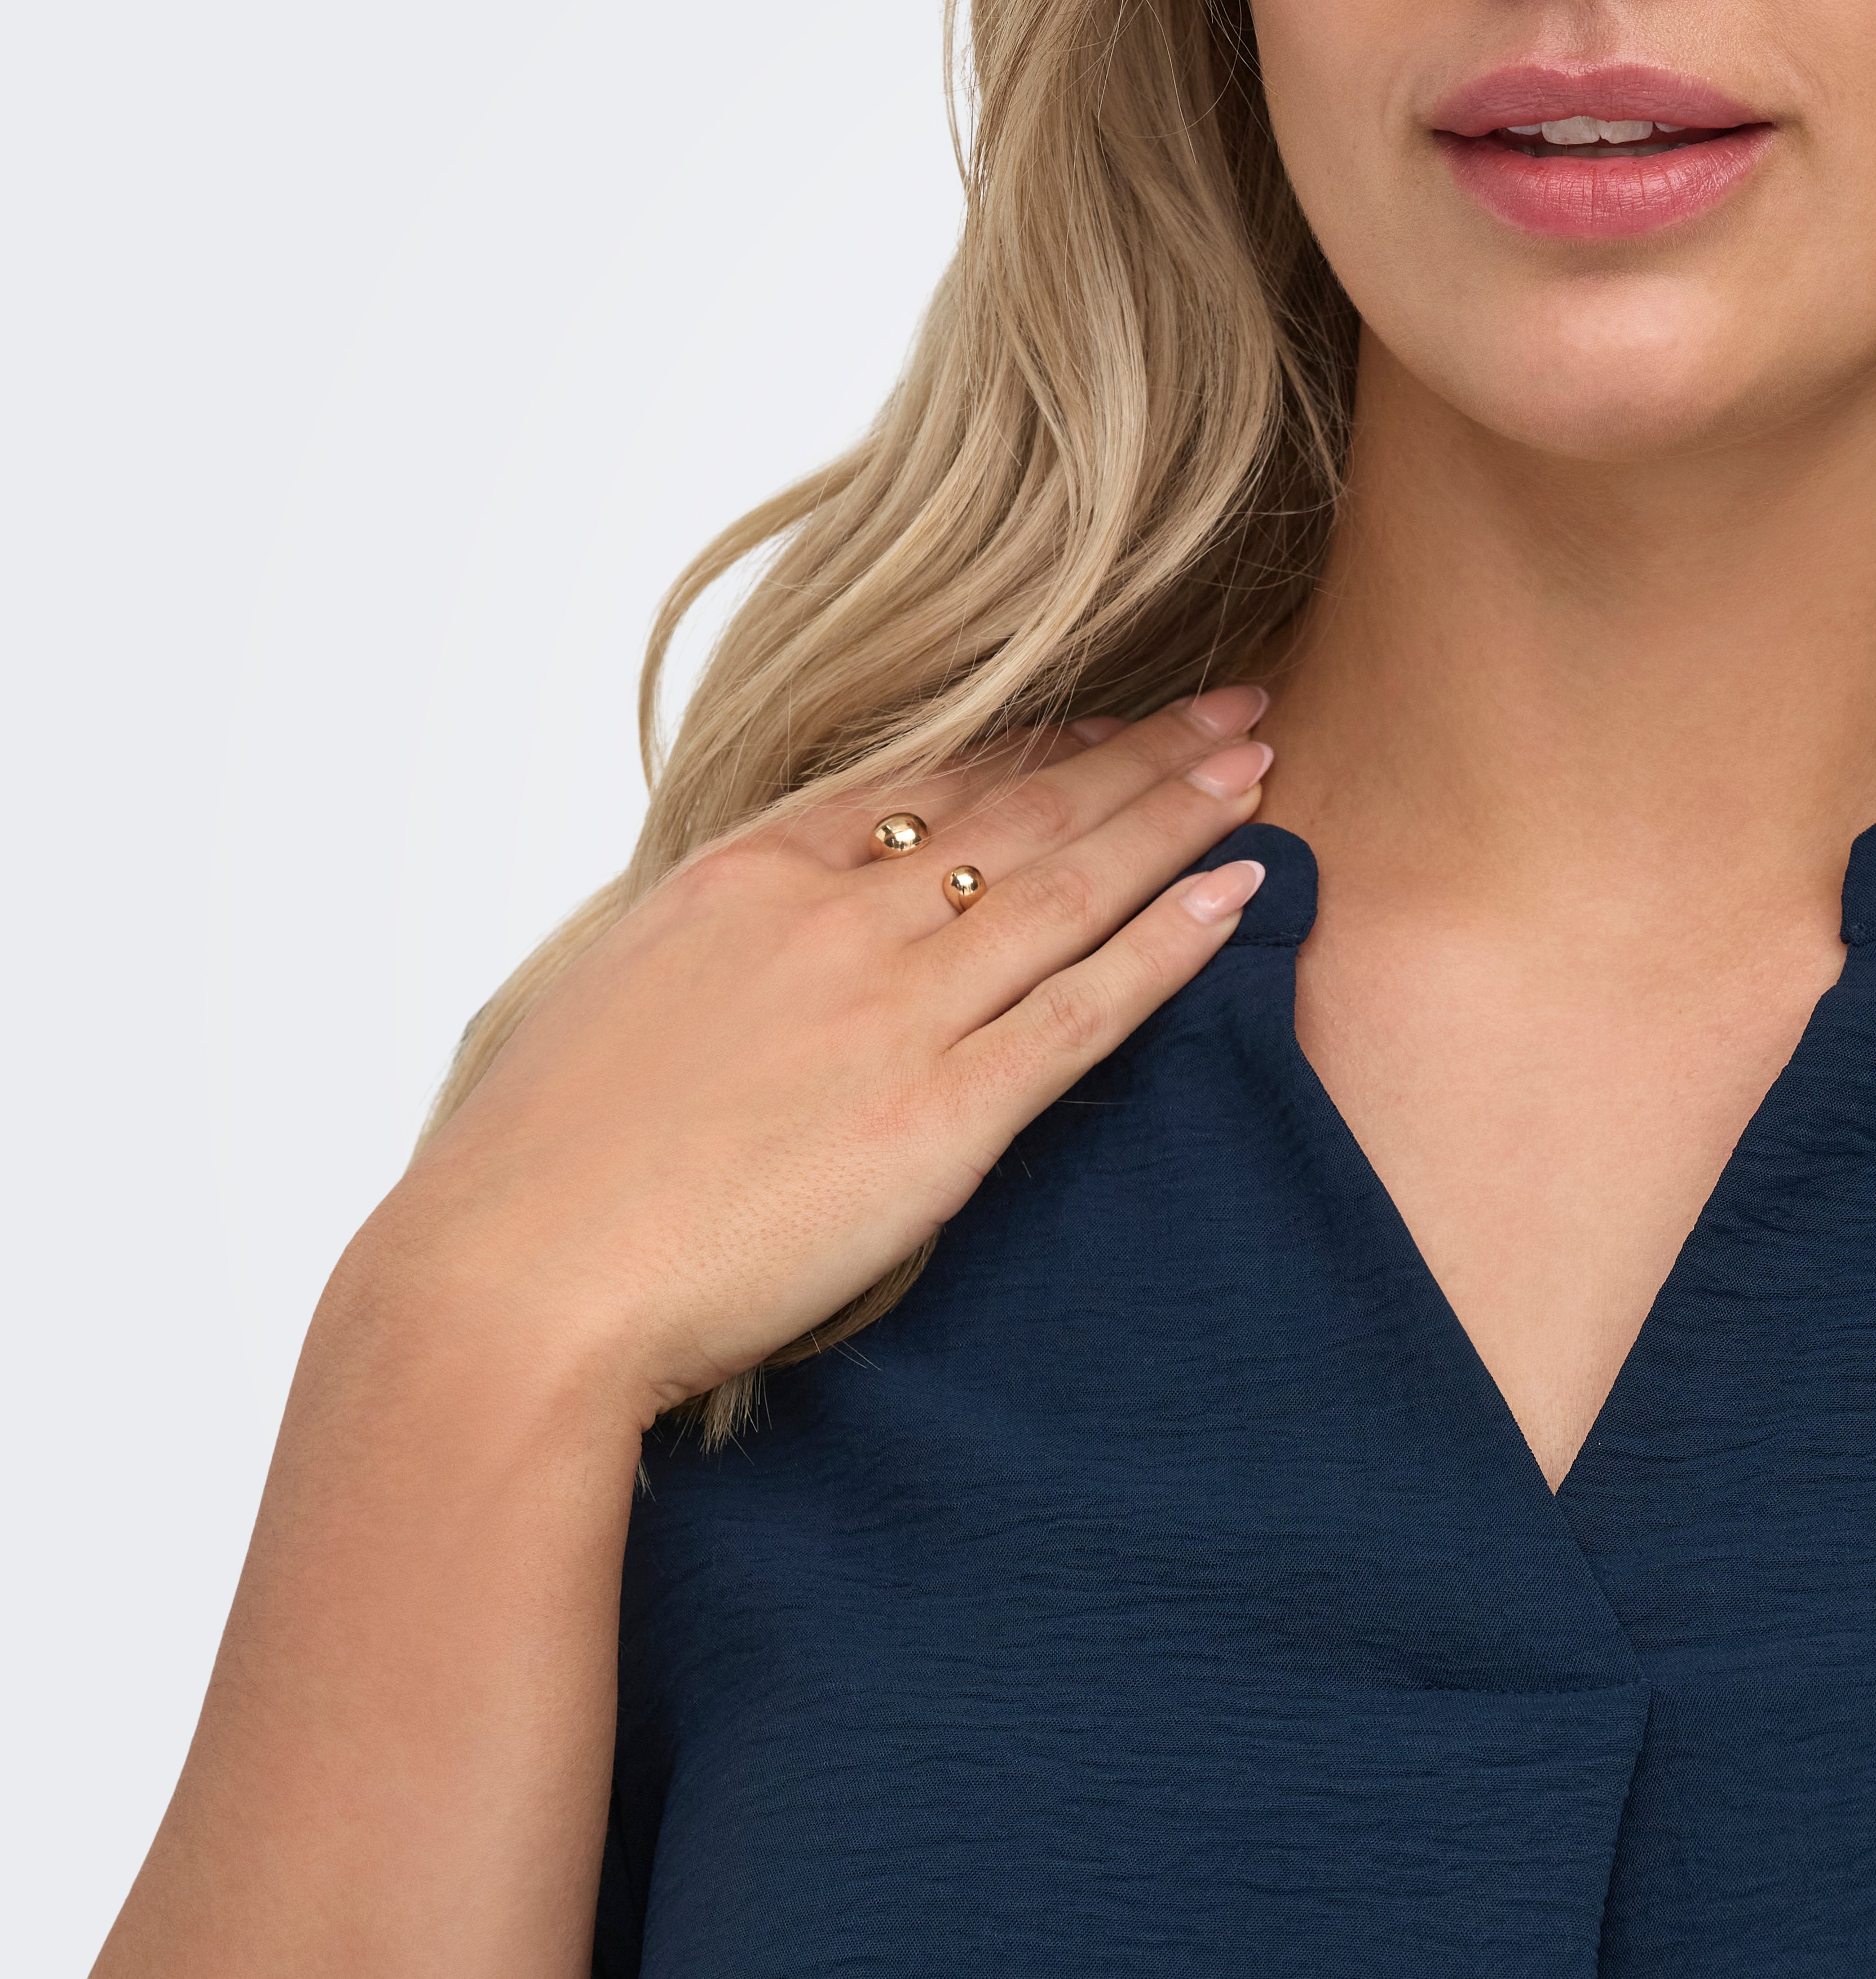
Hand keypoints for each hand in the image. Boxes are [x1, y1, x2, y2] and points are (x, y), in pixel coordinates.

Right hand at [366, 693, 1278, 1415]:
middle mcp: (832, 920)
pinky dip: (1171, 941)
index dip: (1035, 738)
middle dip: (1137, 748)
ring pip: (1070, 882)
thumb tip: (750, 943)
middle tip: (1230, 702)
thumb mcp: (619, 996)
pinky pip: (1085, 1007)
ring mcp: (893, 1011)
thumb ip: (713, 950)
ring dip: (1178, 813)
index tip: (1107, 712)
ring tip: (1256, 761)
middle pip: (1020, 806)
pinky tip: (1239, 891)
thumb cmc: (542, 1164)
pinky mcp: (942, 1116)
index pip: (926, 780)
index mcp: (746, 880)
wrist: (517, 1276)